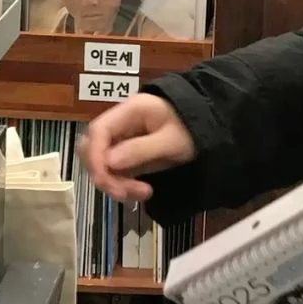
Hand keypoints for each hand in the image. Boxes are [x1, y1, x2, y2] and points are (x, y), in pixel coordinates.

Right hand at [78, 92, 195, 200]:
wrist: (209, 125)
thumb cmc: (192, 128)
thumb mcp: (171, 140)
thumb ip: (140, 150)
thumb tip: (109, 162)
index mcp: (130, 110)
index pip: (98, 130)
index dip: (95, 157)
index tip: (105, 180)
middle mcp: (121, 123)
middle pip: (93, 148)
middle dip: (104, 174)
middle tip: (125, 192)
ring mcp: (122, 139)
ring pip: (101, 163)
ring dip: (115, 183)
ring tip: (143, 193)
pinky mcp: (128, 154)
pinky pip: (115, 170)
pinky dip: (123, 184)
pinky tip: (142, 191)